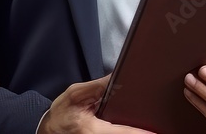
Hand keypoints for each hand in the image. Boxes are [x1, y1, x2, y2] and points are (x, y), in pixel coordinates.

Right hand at [38, 73, 156, 133]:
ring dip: (133, 131)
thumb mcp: (76, 94)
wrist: (48, 128)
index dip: (140, 132)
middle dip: (139, 130)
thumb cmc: (61, 111)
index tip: (155, 131)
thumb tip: (117, 77)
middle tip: (157, 124)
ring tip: (148, 126)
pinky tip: (136, 127)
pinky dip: (126, 131)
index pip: (123, 131)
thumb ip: (97, 87)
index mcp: (92, 130)